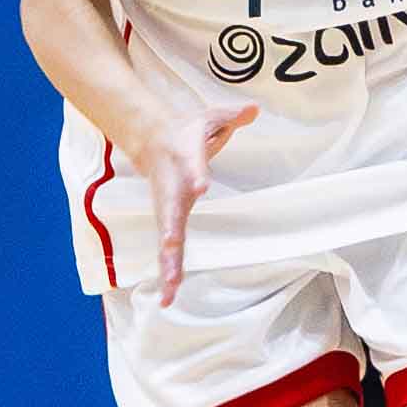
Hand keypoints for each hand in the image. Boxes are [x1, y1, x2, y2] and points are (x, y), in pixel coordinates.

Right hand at [130, 100, 259, 305]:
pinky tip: (167, 297)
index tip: (201, 185)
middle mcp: (173, 190)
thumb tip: (253, 109)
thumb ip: (231, 116)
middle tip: (170, 250)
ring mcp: (167, 210)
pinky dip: (168, 273)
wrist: (153, 141)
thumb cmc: (188, 134)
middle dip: (170, 233)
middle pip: (171, 213)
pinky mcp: (167, 224)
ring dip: (168, 266)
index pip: (192, 167)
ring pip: (166, 241)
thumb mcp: (210, 118)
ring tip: (168, 292)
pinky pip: (168, 251)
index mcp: (184, 161)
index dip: (197, 175)